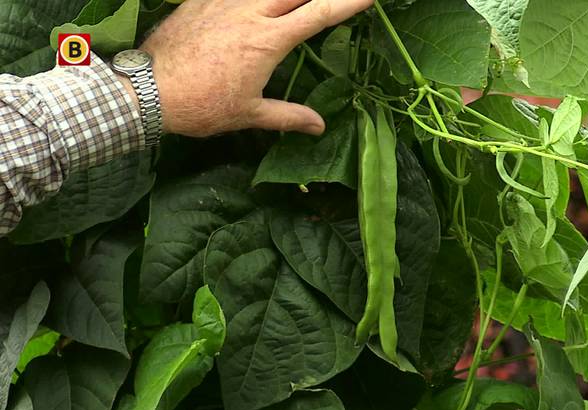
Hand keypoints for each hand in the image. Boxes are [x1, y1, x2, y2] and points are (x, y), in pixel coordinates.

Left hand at [138, 0, 373, 136]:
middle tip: (332, 1)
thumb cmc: (203, 105)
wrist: (147, 91)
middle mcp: (250, 12)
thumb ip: (288, 117)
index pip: (319, 13)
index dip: (347, 2)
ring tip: (290, 8)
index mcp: (268, 39)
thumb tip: (319, 127)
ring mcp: (224, 1)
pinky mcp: (201, 0)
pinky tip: (252, 8)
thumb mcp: (250, 114)